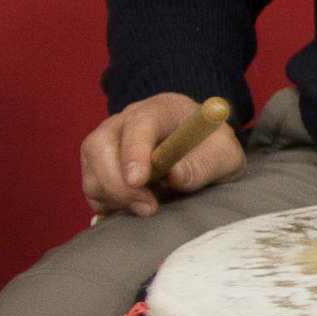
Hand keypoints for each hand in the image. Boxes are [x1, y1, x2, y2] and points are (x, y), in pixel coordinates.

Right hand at [82, 92, 245, 216]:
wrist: (205, 153)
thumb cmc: (215, 149)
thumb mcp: (225, 156)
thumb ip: (205, 165)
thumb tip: (174, 176)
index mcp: (163, 108)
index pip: (139, 123)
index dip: (134, 151)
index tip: (138, 180)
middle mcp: (127, 119)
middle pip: (100, 144)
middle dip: (117, 182)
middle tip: (148, 207)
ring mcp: (110, 140)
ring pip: (91, 166)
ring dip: (112, 194)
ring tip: (148, 207)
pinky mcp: (100, 164)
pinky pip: (90, 185)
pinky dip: (107, 202)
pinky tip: (134, 206)